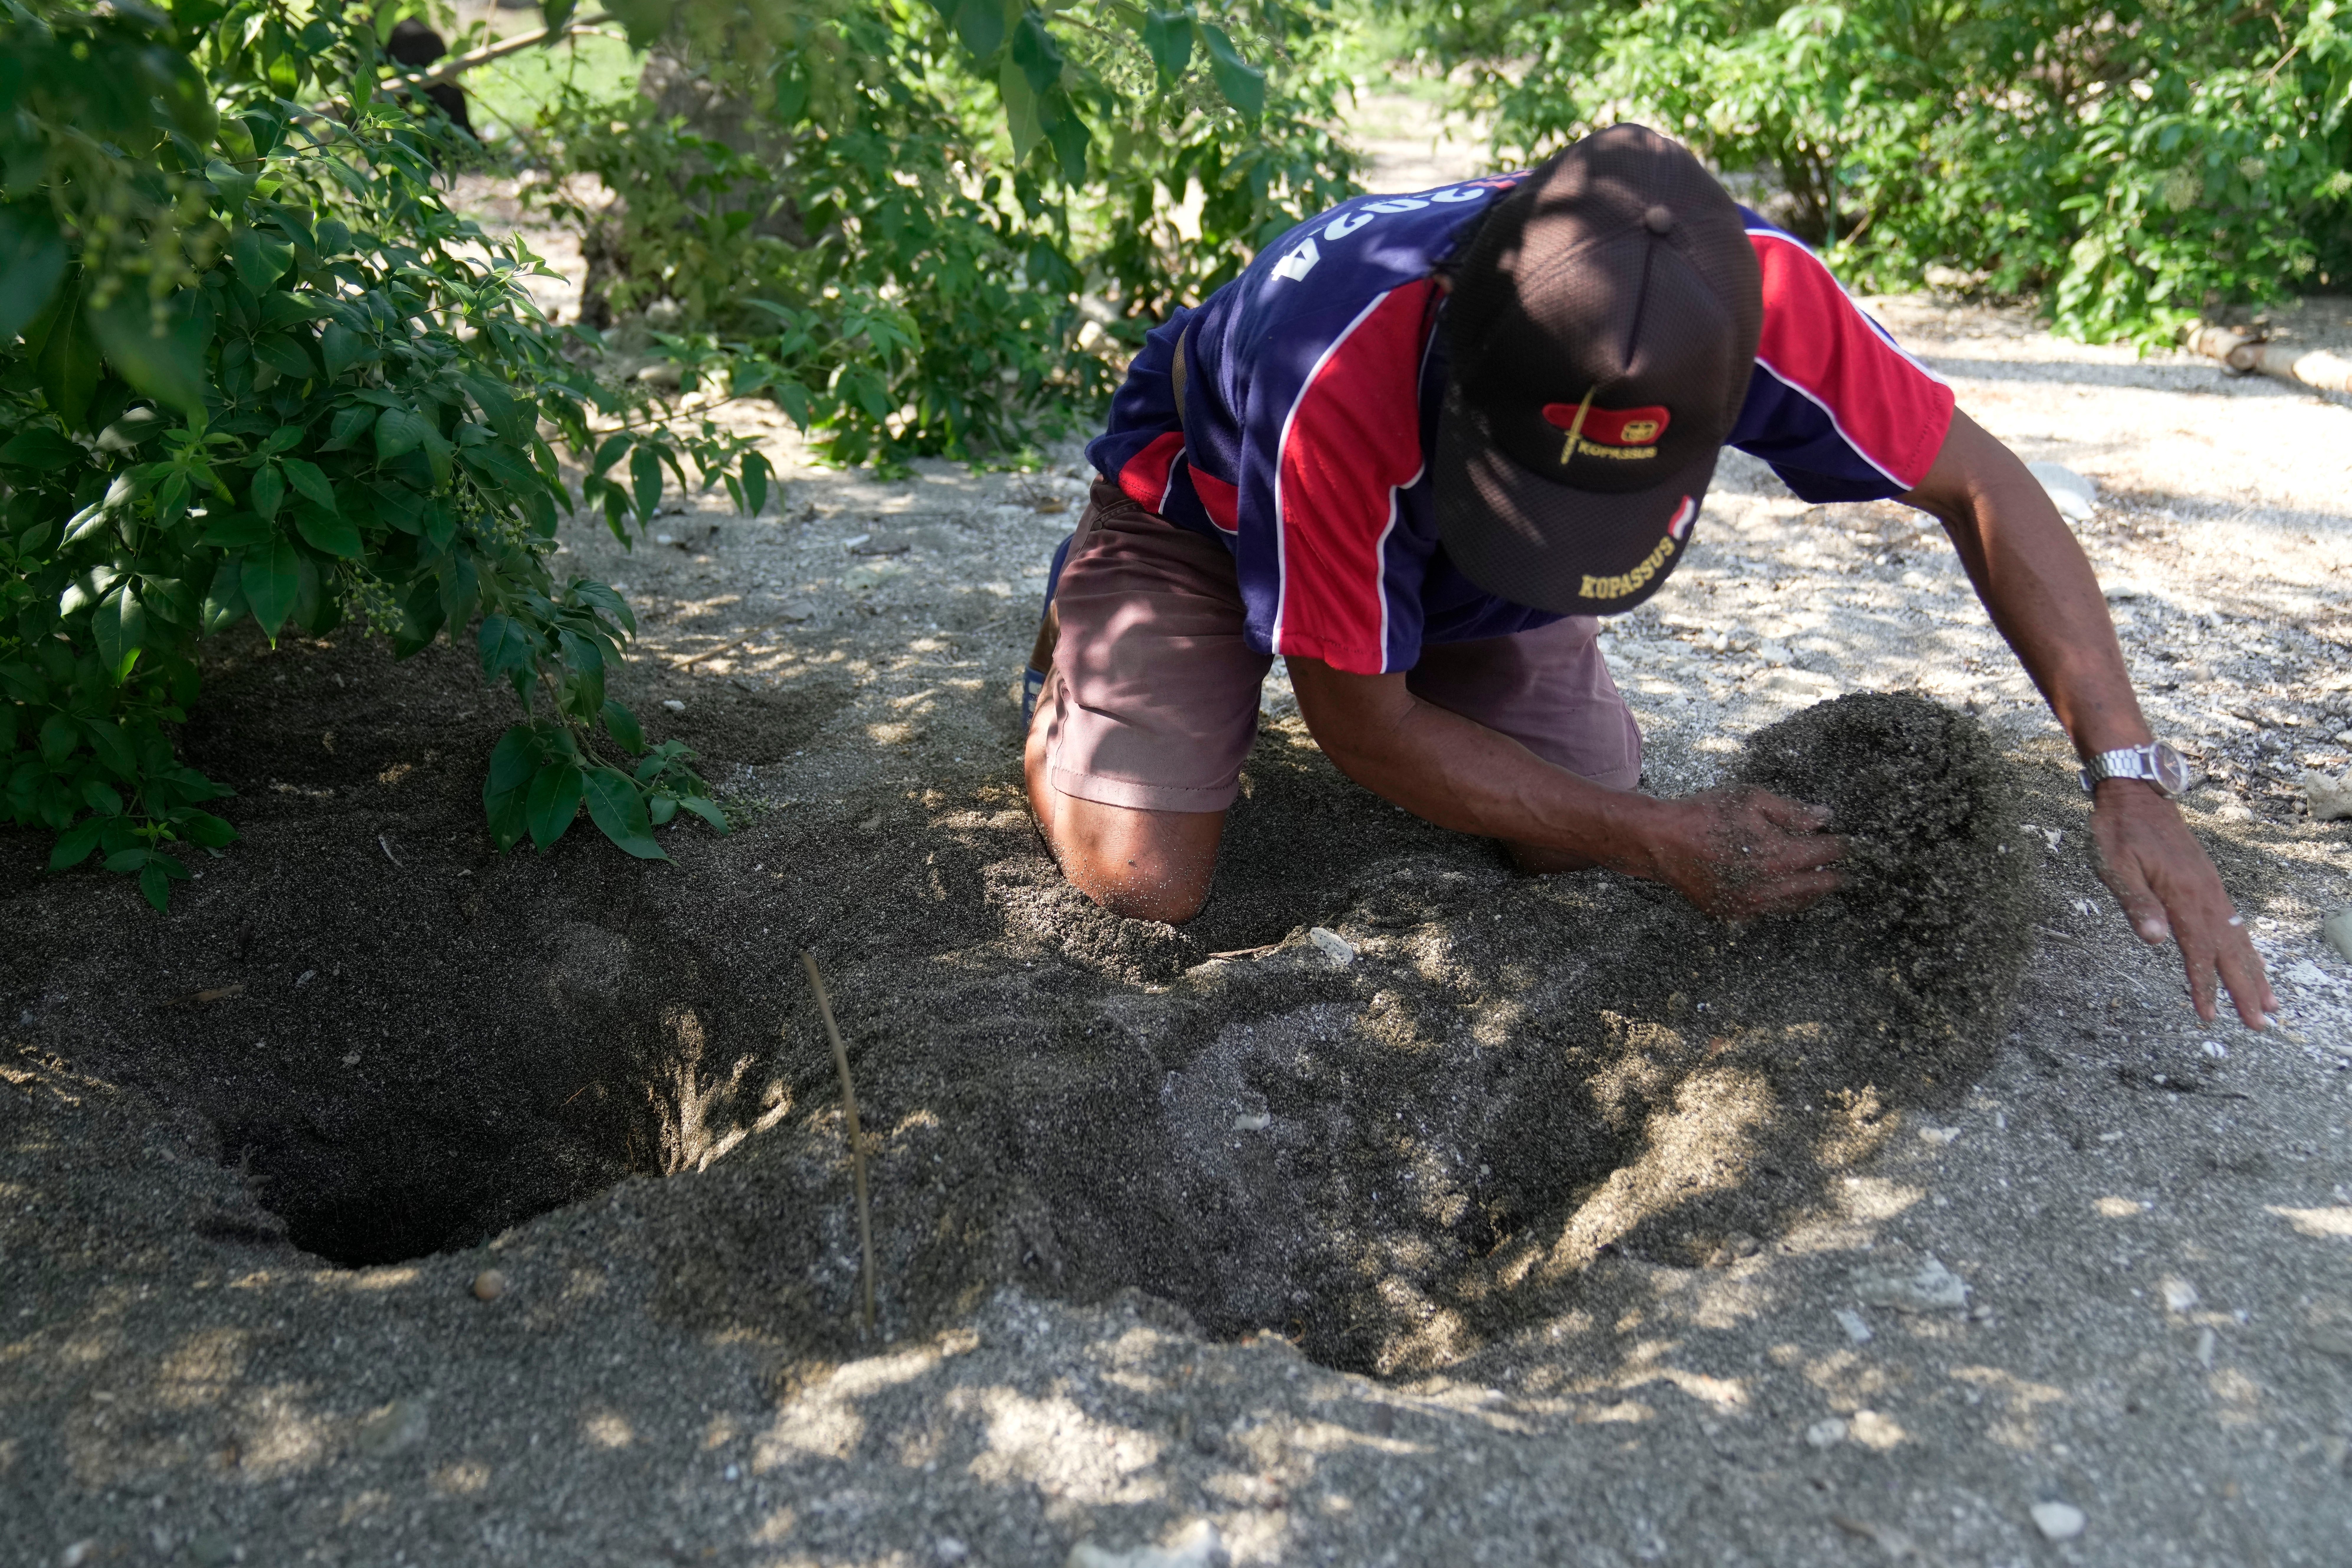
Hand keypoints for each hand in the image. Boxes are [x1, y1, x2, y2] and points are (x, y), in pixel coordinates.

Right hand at [1649, 785, 1845, 921]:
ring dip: (1811, 893)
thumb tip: (1826, 817)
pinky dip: (1781, 901)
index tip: (1846, 842)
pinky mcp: (1732, 913)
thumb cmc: (1705, 814)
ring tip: (1820, 883)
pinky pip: (1768, 911)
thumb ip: (1793, 811)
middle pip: (1818, 886)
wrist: (1661, 841)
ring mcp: (1750, 905)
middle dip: (1834, 876)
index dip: (1840, 846)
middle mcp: (1770, 888)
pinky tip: (1782, 889)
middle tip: (1844, 871)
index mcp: (1780, 856)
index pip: (1825, 854)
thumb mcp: (1751, 800)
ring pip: (1795, 904)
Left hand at [2089, 780, 2275, 1027]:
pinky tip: (2251, 962)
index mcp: (2182, 895)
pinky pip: (2234, 924)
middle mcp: (2205, 895)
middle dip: (2243, 990)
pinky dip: (2247, 948)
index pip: (2197, 951)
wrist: (2137, 794)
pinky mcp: (2208, 884)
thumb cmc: (2119, 830)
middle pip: (2228, 952)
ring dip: (2254, 973)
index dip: (2203, 986)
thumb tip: (2155, 939)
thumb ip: (2135, 901)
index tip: (2209, 1016)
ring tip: (2270, 1004)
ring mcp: (2211, 889)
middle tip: (2260, 1025)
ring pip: (2238, 940)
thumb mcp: (2114, 863)